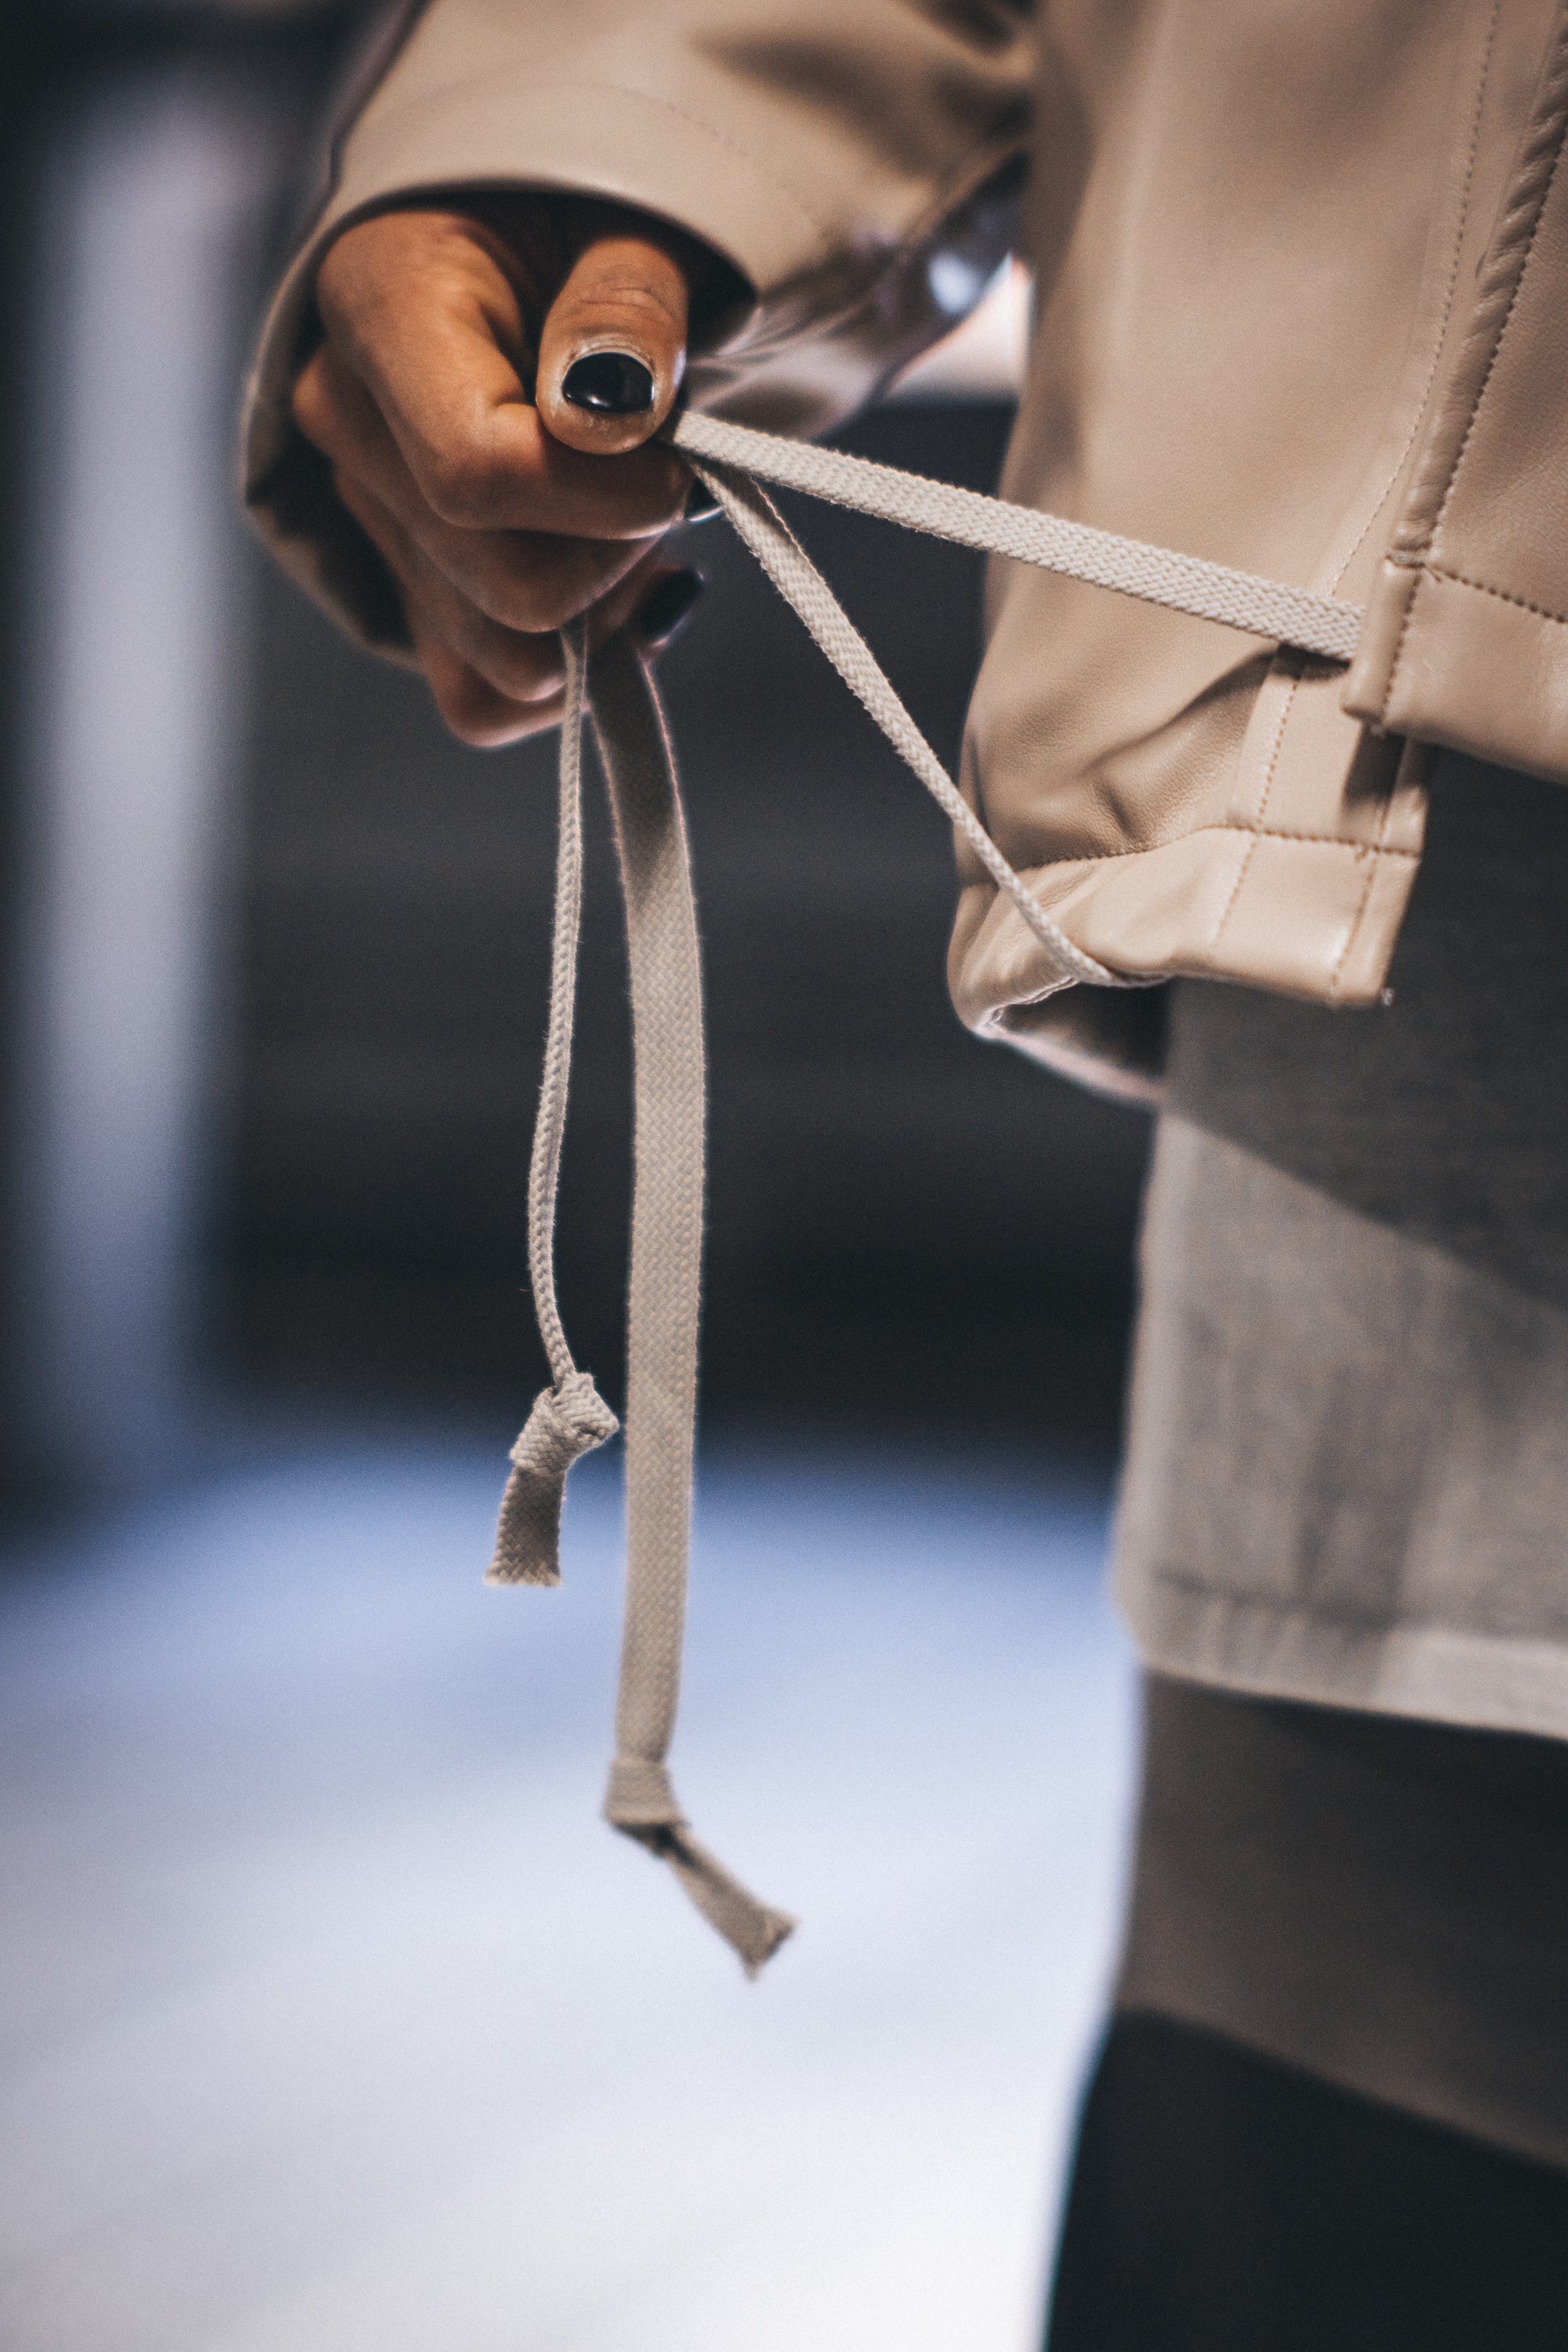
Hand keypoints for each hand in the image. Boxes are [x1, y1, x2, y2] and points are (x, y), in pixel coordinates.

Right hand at [294, 196, 709, 744]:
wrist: (542, 246)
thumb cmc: (587, 222)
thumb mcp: (626, 220)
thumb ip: (626, 303)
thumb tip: (613, 410)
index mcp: (380, 309)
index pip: (476, 475)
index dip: (604, 501)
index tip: (677, 469)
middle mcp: (350, 429)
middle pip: (503, 586)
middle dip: (619, 557)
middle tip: (670, 484)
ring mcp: (374, 525)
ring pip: (505, 661)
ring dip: (608, 616)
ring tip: (643, 523)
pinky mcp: (413, 595)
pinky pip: (480, 703)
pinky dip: (572, 678)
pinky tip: (626, 601)